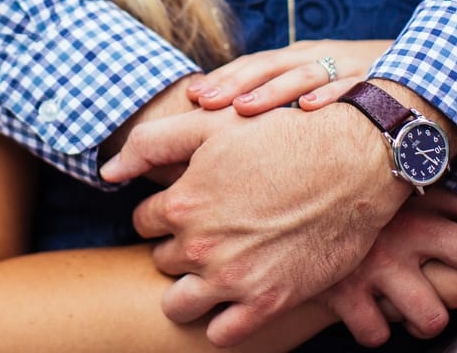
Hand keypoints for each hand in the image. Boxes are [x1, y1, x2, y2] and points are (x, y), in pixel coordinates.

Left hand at [100, 99, 405, 340]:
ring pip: (179, 304)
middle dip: (179, 245)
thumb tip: (106, 170)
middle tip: (210, 229)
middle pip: (163, 259)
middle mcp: (200, 246)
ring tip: (215, 264)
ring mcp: (232, 280)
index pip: (144, 219)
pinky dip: (222, 319)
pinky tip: (236, 293)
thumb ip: (153, 143)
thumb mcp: (214, 124)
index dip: (164, 209)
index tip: (188, 202)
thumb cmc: (281, 135)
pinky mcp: (264, 306)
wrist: (350, 163)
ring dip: (191, 287)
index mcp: (182, 202)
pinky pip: (220, 334)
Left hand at [190, 42, 379, 116]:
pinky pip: (350, 88)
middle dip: (235, 84)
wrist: (427, 75)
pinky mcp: (377, 81)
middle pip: (269, 66)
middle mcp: (319, 58)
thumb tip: (236, 133)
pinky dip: (329, 97)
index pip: (254, 65)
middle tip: (203, 104)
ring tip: (242, 109)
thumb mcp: (321, 89)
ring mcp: (347, 67)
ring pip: (303, 75)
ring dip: (272, 91)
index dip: (223, 79)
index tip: (191, 99)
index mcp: (301, 59)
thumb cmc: (363, 92)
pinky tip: (308, 110)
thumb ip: (286, 104)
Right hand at [327, 183, 456, 348]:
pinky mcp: (346, 287)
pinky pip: (380, 332)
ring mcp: (381, 255)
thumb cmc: (372, 194)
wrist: (289, 195)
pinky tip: (377, 315)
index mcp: (433, 185)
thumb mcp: (418, 177)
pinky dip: (380, 329)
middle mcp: (412, 218)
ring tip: (428, 310)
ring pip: (436, 314)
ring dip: (434, 319)